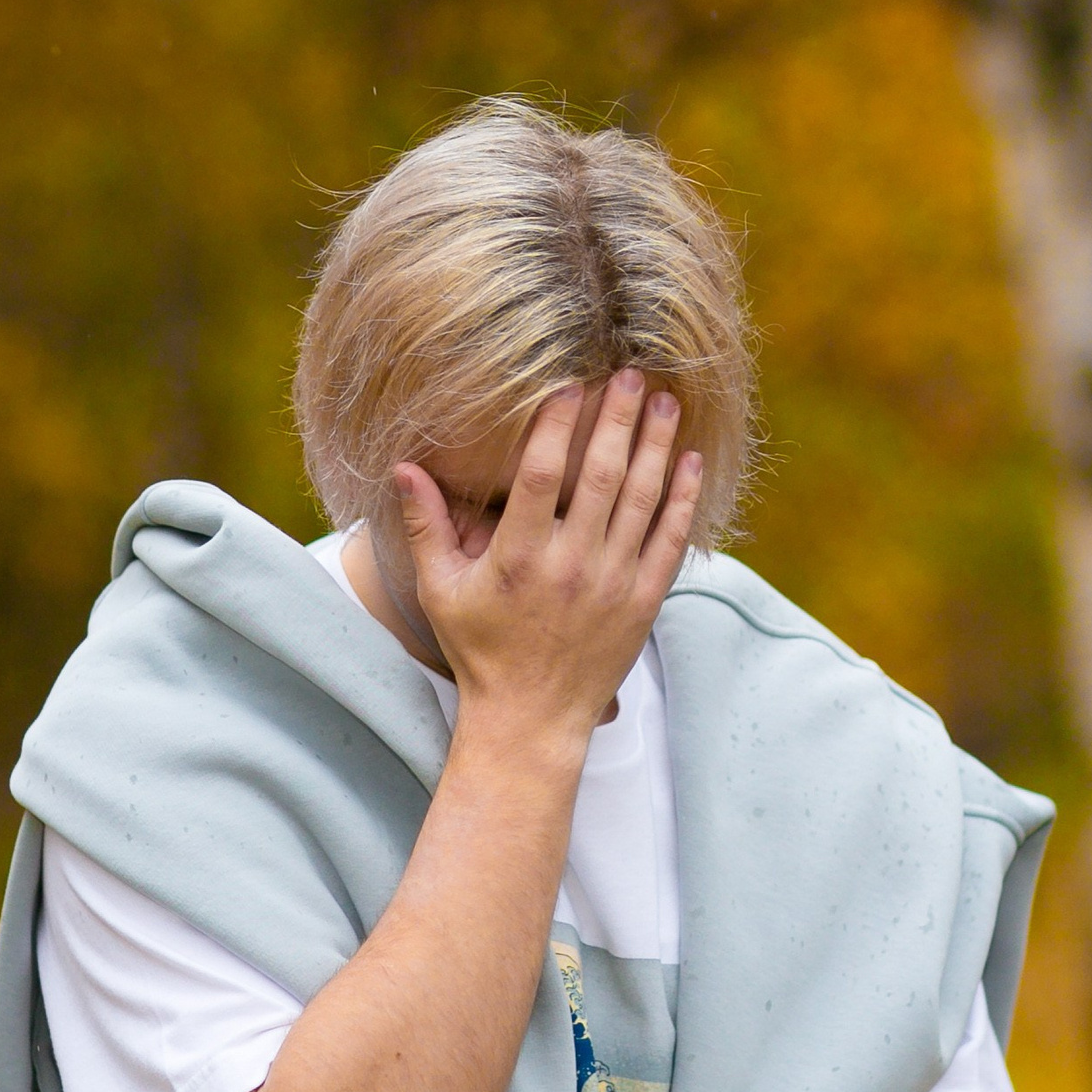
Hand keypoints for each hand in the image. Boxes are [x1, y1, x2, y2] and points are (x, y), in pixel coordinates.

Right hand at [396, 366, 701, 733]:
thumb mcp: (442, 590)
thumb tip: (403, 467)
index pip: (540, 477)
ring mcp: (613, 585)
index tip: (571, 383)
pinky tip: (689, 461)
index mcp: (519, 558)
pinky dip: (682, 499)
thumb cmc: (482, 650)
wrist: (531, 718)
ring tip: (665, 402)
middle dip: (619, 420)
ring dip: (656, 447)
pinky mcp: (643, 603)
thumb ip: (427, 525)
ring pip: (642, 502)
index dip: (557, 426)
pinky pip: (670, 541)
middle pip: (601, 477)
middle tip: (632, 374)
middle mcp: (571, 567)